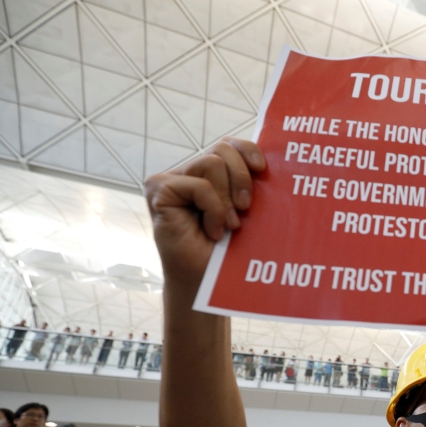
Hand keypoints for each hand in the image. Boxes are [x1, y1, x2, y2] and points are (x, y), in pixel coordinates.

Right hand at [144, 137, 265, 288]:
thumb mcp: (248, 212)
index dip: (247, 149)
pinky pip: (198, 184)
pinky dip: (213, 208)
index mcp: (213, 175)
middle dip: (241, 177)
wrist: (211, 282)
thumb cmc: (232, 251)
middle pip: (222, 149)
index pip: (229, 144)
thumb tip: (266, 163)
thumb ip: (250, 184)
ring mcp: (173, 180)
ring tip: (229, 225)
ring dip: (226, 198)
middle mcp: (190, 173)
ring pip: (211, 162)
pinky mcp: (159, 190)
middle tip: (245, 208)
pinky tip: (213, 231)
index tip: (262, 169)